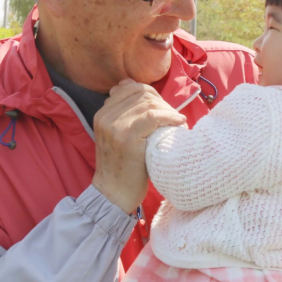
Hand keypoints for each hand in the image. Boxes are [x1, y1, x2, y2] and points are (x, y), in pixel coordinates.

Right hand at [92, 80, 184, 213]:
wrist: (113, 193)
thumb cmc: (123, 166)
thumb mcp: (119, 136)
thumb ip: (125, 115)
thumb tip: (138, 91)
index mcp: (102, 113)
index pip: (130, 88)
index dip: (152, 94)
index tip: (163, 108)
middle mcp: (105, 116)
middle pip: (141, 93)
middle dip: (161, 102)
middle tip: (173, 116)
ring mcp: (115, 125)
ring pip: (149, 104)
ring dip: (168, 110)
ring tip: (177, 121)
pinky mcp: (127, 136)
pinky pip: (153, 116)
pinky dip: (170, 117)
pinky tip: (179, 123)